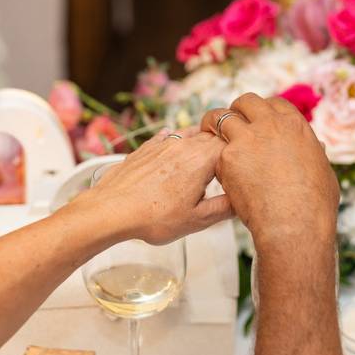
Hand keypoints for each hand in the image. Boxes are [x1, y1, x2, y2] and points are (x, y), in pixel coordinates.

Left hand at [70, 128, 231, 244]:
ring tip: (205, 157)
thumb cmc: (152, 216)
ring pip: (191, 134)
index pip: (232, 145)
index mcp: (202, 159)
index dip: (239, 155)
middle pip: (213, 136)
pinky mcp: (146, 148)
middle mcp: (184, 145)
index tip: (243, 167)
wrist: (111, 210)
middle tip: (228, 163)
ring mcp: (164, 144)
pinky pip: (167, 136)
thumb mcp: (198, 220)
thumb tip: (243, 200)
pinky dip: (177, 141)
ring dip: (201, 142)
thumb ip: (225, 208)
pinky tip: (175, 148)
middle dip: (222, 147)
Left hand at [201, 93, 339, 250]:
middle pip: (246, 102)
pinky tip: (215, 167)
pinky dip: (214, 156)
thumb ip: (314, 153)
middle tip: (231, 121)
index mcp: (295, 125)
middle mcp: (270, 125)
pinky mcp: (228, 158)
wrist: (295, 224)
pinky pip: (214, 149)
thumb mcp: (323, 170)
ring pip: (221, 117)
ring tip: (208, 131)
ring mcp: (246, 139)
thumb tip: (318, 148)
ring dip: (214, 123)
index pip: (273, 104)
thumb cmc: (315, 205)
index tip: (257, 121)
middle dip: (237, 109)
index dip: (263, 111)